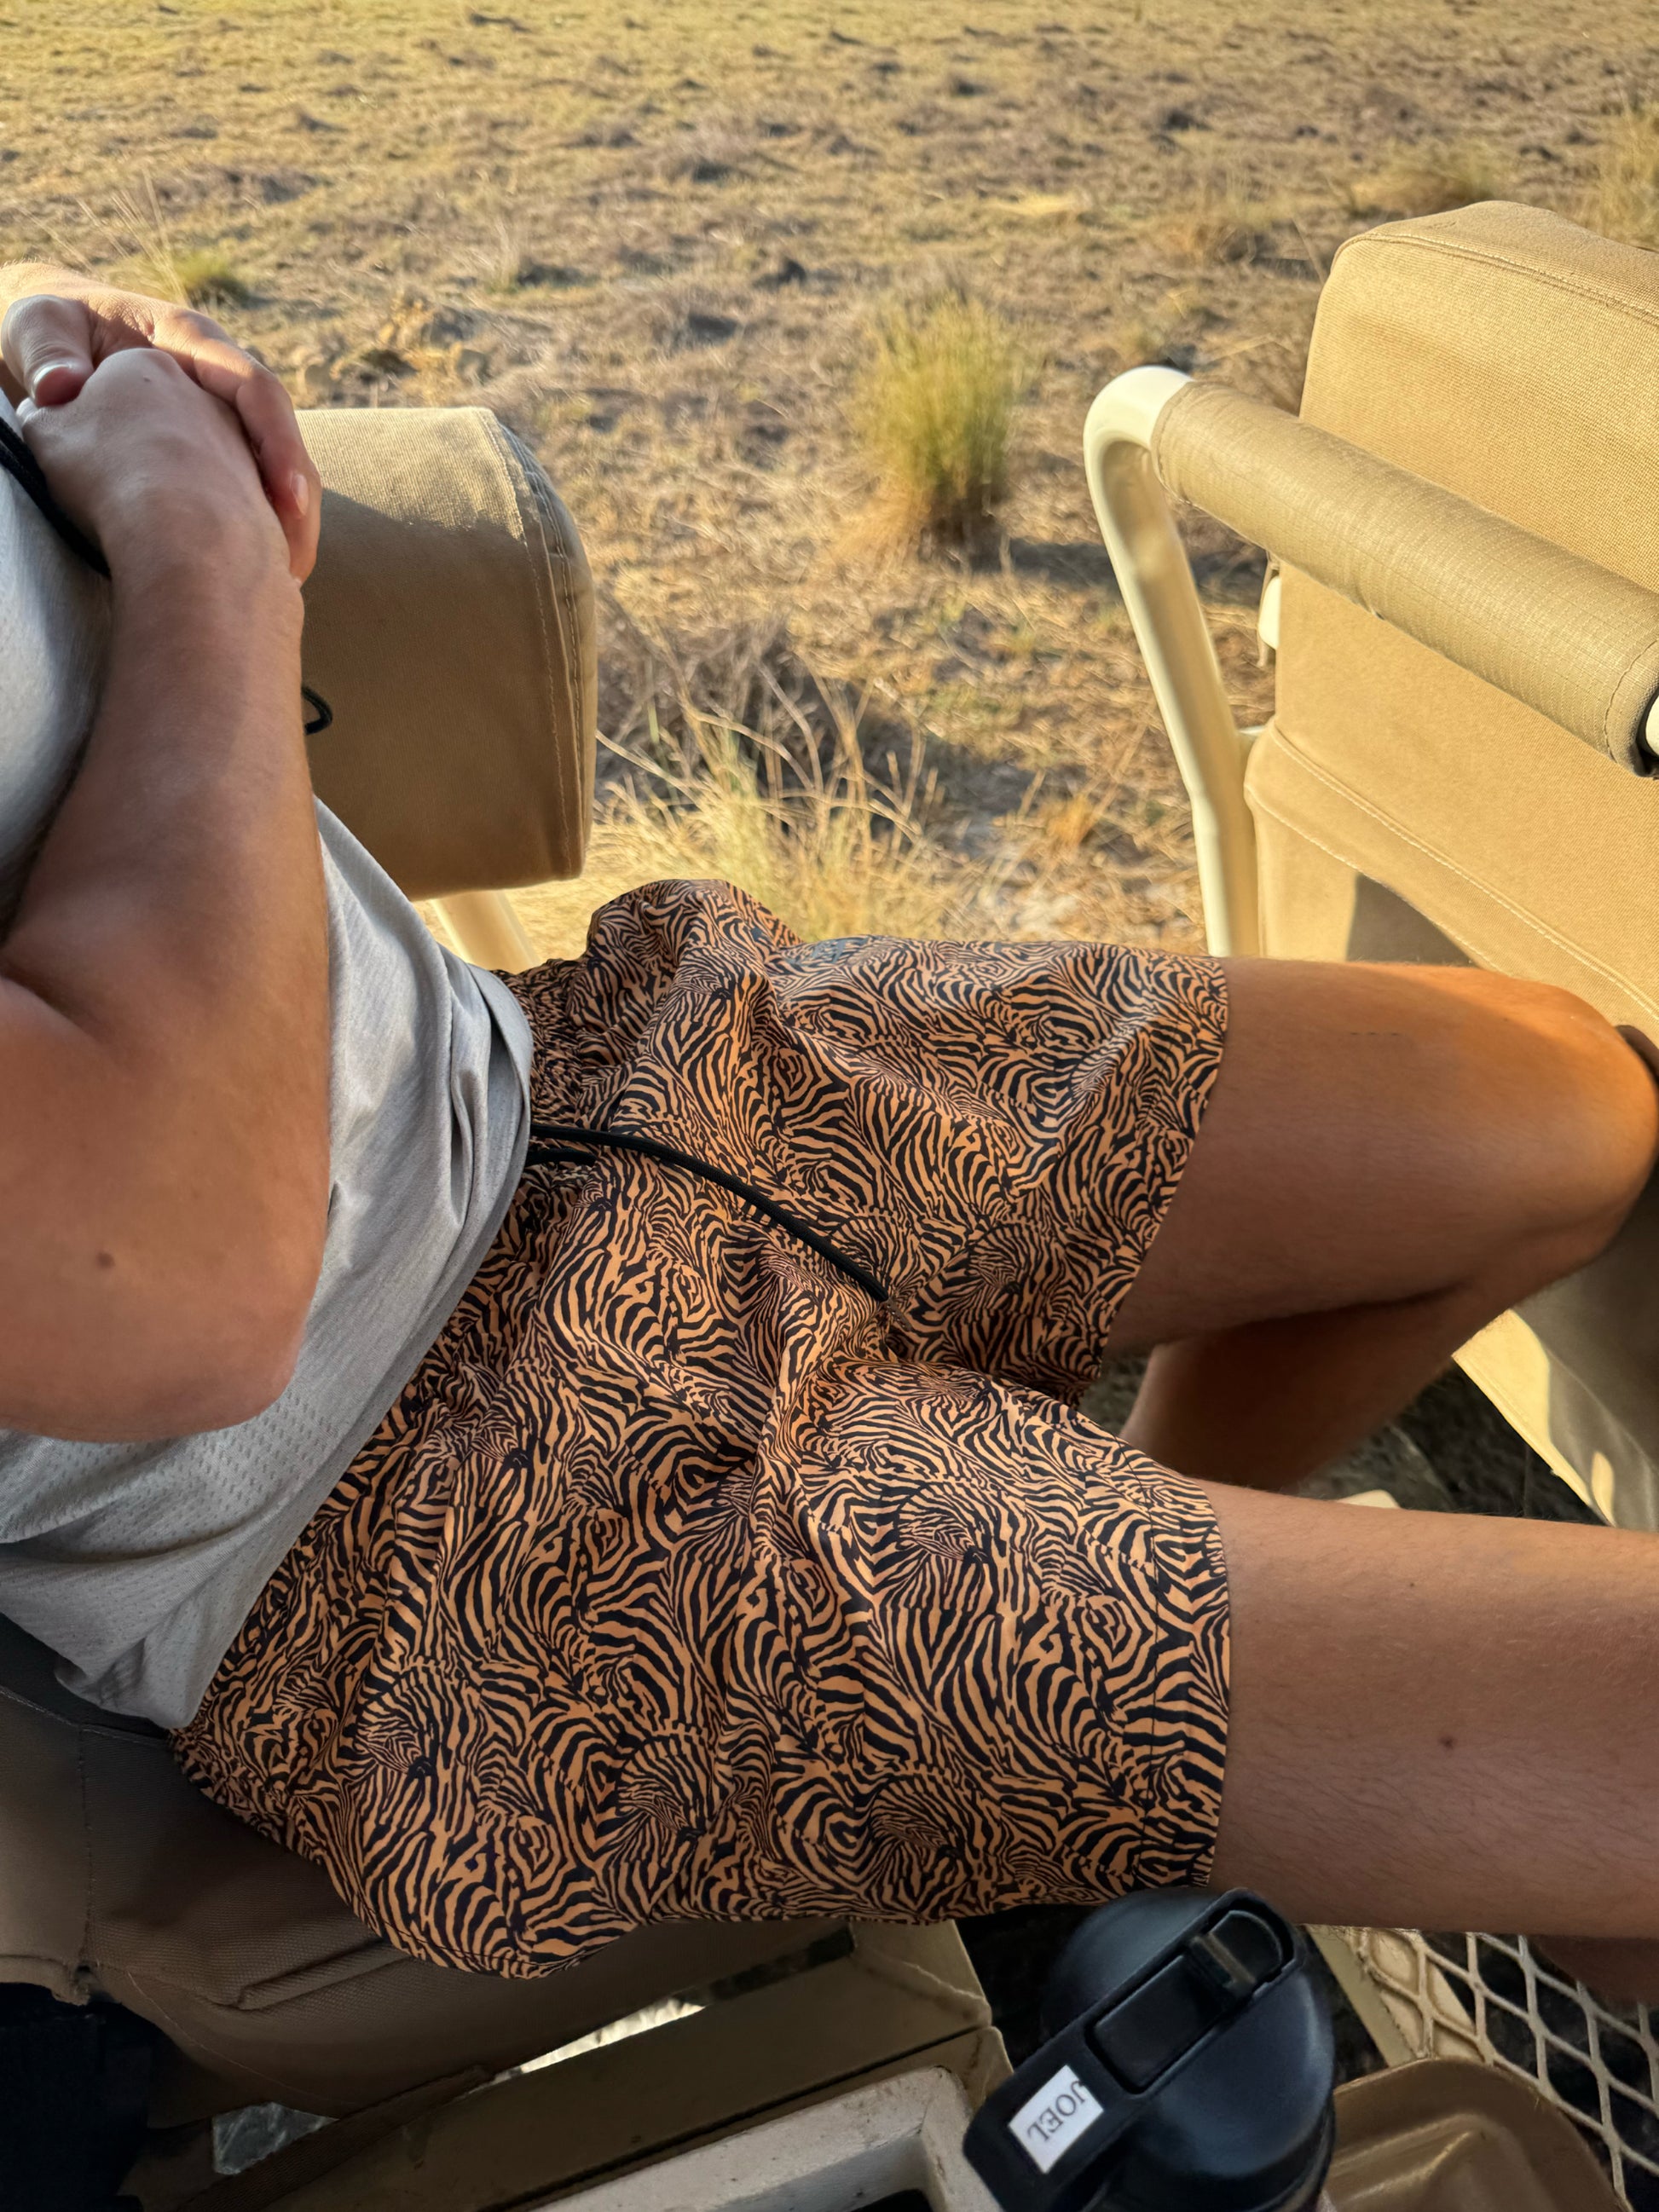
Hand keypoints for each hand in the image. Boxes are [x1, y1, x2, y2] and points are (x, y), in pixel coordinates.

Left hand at [0, 266, 318, 580]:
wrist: (55, 347)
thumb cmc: (50, 333)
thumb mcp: (39, 324)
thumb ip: (46, 348)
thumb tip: (61, 388)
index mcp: (192, 341)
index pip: (254, 387)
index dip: (277, 442)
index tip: (286, 498)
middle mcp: (220, 381)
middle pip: (281, 440)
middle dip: (297, 503)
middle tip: (292, 563)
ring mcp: (223, 418)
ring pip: (277, 472)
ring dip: (289, 528)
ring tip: (284, 581)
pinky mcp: (218, 451)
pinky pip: (255, 493)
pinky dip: (262, 534)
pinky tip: (261, 577)